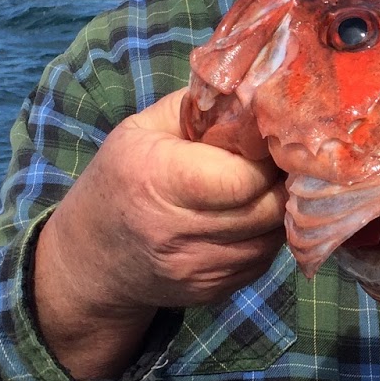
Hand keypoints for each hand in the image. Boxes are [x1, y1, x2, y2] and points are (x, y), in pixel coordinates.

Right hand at [34, 88, 284, 378]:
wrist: (90, 259)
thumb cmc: (122, 177)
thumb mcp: (144, 128)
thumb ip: (200, 106)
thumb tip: (256, 90)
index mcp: (158, 179)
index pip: (243, 177)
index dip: (269, 159)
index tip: (276, 141)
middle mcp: (175, 231)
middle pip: (267, 210)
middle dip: (286, 183)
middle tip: (290, 161)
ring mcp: (195, 268)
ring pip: (273, 238)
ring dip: (283, 210)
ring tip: (276, 185)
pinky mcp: (211, 291)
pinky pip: (263, 260)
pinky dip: (268, 235)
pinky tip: (256, 215)